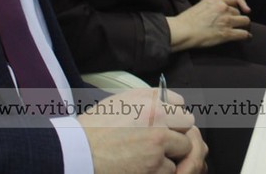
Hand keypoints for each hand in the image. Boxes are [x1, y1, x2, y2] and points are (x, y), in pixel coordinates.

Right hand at [79, 88, 206, 173]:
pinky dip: (159, 170)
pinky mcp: (154, 166)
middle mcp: (157, 118)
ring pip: (183, 149)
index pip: (180, 103)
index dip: (173, 114)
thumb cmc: (94, 128)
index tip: (166, 122)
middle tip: (161, 141)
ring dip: (170, 154)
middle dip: (177, 132)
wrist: (77, 152)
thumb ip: (148, 98)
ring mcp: (158, 143)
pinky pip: (170, 169)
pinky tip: (142, 166)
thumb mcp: (121, 100)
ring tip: (148, 155)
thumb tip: (170, 102)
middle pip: (188, 125)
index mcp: (149, 100)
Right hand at [167, 0, 250, 50]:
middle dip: (237, 17)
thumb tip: (220, 11)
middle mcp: (224, 7)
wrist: (183, 30)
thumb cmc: (188, 19)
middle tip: (235, 23)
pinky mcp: (227, 33)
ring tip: (242, 29)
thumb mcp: (201, 4)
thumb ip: (213, 5)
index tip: (233, 11)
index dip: (234, 6)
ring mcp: (227, 20)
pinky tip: (247, 37)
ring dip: (243, 25)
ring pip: (245, 21)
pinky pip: (244, 34)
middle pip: (238, 11)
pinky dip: (246, 36)